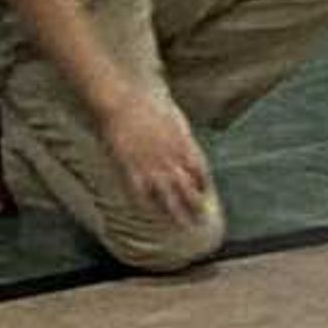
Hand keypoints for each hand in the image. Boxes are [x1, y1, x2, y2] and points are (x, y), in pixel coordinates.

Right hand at [99, 92, 212, 225]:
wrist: (123, 102)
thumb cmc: (148, 104)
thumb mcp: (174, 117)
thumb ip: (183, 136)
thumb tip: (189, 146)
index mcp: (184, 145)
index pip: (200, 171)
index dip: (203, 185)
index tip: (204, 194)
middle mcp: (171, 160)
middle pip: (188, 189)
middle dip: (197, 206)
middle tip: (202, 220)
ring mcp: (151, 167)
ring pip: (168, 198)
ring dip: (178, 214)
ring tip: (184, 226)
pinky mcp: (131, 170)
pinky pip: (141, 195)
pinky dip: (148, 206)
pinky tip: (151, 214)